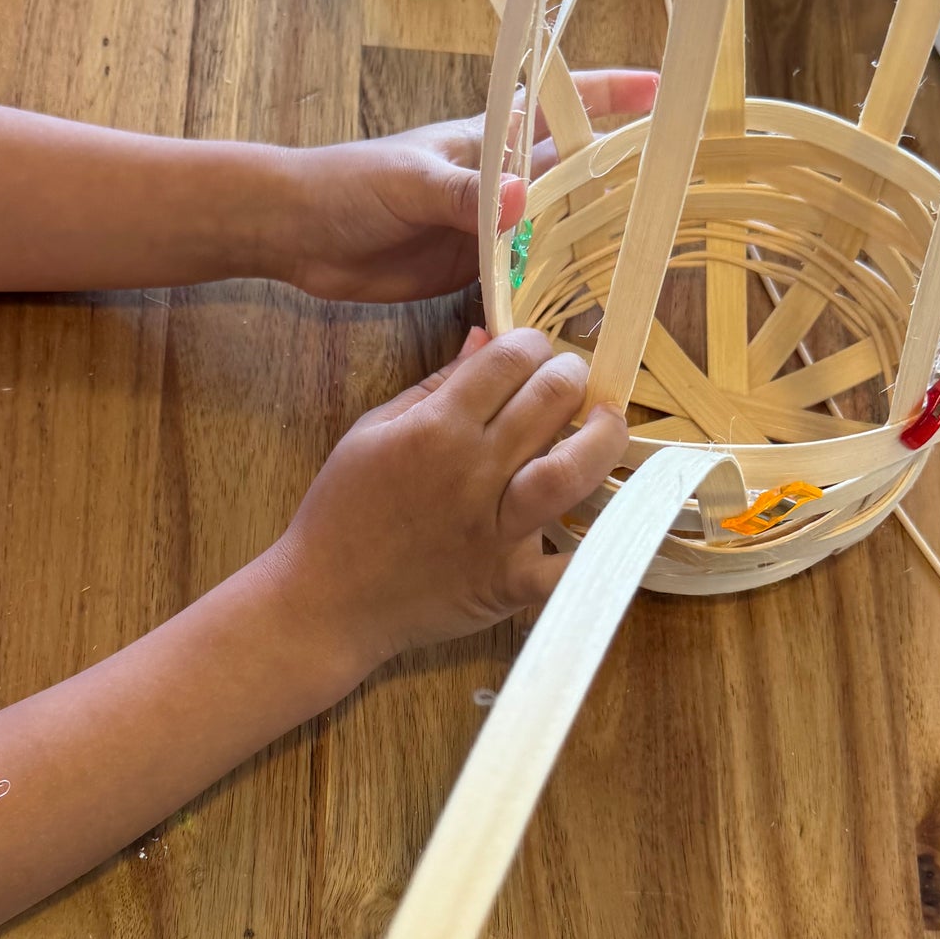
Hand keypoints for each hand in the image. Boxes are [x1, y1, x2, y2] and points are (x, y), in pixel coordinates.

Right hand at [262, 328, 626, 675]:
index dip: (532, 343)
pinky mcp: (508, 582)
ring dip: (603, 438)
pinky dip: (595, 550)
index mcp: (435, 428)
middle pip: (549, 401)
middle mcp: (472, 472)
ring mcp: (496, 529)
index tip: (535, 350)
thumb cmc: (342, 512)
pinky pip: (567, 567)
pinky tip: (613, 523)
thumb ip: (433, 384)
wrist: (326, 600)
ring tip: (607, 425)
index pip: (508, 361)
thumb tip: (485, 338)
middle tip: (572, 379)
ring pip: (572, 472)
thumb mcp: (372, 431)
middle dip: (570, 375)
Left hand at [274, 68, 658, 304]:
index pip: (558, 106)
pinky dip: (552, 286)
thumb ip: (466, 195)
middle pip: (573, 171)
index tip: (661, 92)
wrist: (297, 232)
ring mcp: (488, 226)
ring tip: (648, 250)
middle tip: (677, 186)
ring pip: (555, 227)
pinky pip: (525, 275)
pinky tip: (585, 303)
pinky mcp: (472, 268)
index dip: (609, 95)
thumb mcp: (410, 184)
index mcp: (487, 140)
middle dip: (620, 172)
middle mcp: (498, 180)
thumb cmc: (348, 185)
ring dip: (593, 238)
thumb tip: (524, 202)